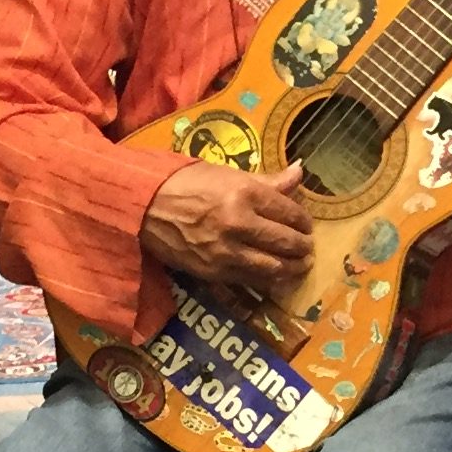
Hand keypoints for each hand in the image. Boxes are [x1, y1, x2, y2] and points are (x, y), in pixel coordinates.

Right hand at [144, 160, 313, 304]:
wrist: (144, 207)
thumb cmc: (185, 183)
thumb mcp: (228, 174)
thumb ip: (268, 180)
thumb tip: (300, 170)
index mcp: (245, 194)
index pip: (289, 212)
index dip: (304, 221)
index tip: (306, 224)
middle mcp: (239, 224)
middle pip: (286, 242)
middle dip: (303, 247)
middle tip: (308, 248)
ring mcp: (226, 252)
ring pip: (274, 268)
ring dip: (293, 269)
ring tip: (300, 266)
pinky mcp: (214, 273)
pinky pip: (251, 281)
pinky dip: (270, 281)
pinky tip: (278, 278)